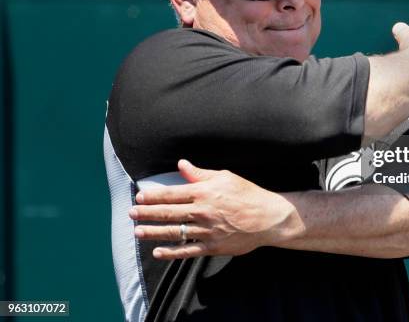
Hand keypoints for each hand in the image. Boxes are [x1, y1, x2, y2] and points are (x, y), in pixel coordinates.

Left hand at [129, 160, 294, 258]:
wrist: (268, 218)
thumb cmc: (247, 194)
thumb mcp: (225, 177)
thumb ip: (201, 173)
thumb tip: (182, 165)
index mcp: (204, 192)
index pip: (172, 194)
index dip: (153, 197)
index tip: (140, 198)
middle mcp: (202, 211)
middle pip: (168, 213)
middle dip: (147, 213)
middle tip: (131, 213)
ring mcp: (206, 231)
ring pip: (174, 232)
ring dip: (153, 232)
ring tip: (137, 231)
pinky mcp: (212, 246)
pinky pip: (187, 251)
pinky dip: (171, 252)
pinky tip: (158, 251)